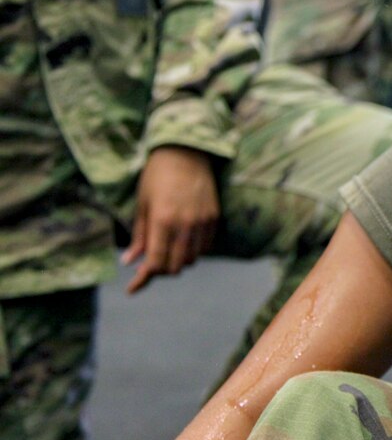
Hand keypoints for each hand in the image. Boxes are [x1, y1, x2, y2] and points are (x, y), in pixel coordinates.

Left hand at [122, 146, 220, 292]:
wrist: (186, 152)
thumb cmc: (157, 176)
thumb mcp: (142, 204)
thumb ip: (139, 235)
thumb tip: (130, 261)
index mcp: (162, 221)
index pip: (156, 262)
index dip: (144, 278)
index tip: (133, 287)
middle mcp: (185, 225)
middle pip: (176, 266)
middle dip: (161, 270)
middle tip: (150, 264)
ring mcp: (203, 222)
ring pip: (193, 259)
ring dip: (179, 261)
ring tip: (168, 250)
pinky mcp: (214, 217)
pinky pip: (206, 246)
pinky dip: (194, 250)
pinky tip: (183, 241)